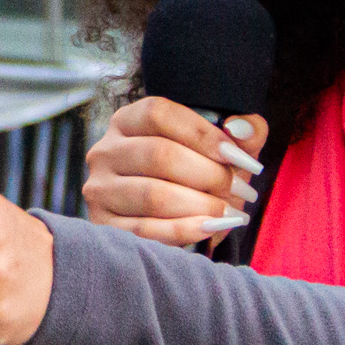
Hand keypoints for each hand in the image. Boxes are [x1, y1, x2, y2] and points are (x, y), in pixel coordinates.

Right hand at [82, 98, 267, 249]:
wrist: (171, 221)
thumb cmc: (198, 178)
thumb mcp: (221, 151)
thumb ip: (243, 133)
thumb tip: (244, 128)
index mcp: (127, 122)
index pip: (158, 114)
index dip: (202, 133)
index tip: (237, 157)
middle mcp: (105, 151)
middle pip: (159, 154)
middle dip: (209, 175)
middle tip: (241, 191)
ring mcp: (100, 189)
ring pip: (153, 195)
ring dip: (201, 206)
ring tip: (231, 213)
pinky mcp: (102, 225)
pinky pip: (145, 231)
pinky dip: (184, 230)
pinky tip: (211, 228)